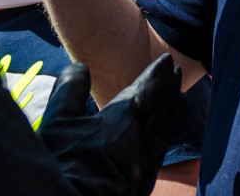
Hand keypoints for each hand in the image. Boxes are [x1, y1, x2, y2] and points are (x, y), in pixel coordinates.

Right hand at [37, 55, 182, 195]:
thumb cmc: (62, 163)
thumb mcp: (57, 121)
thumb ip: (70, 89)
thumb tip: (81, 67)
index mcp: (123, 120)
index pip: (149, 89)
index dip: (159, 73)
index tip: (167, 60)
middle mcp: (142, 138)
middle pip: (164, 106)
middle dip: (171, 86)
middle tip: (177, 71)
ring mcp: (146, 161)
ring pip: (168, 127)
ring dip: (175, 108)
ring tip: (182, 96)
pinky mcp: (145, 180)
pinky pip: (164, 147)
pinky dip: (170, 131)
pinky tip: (168, 129)